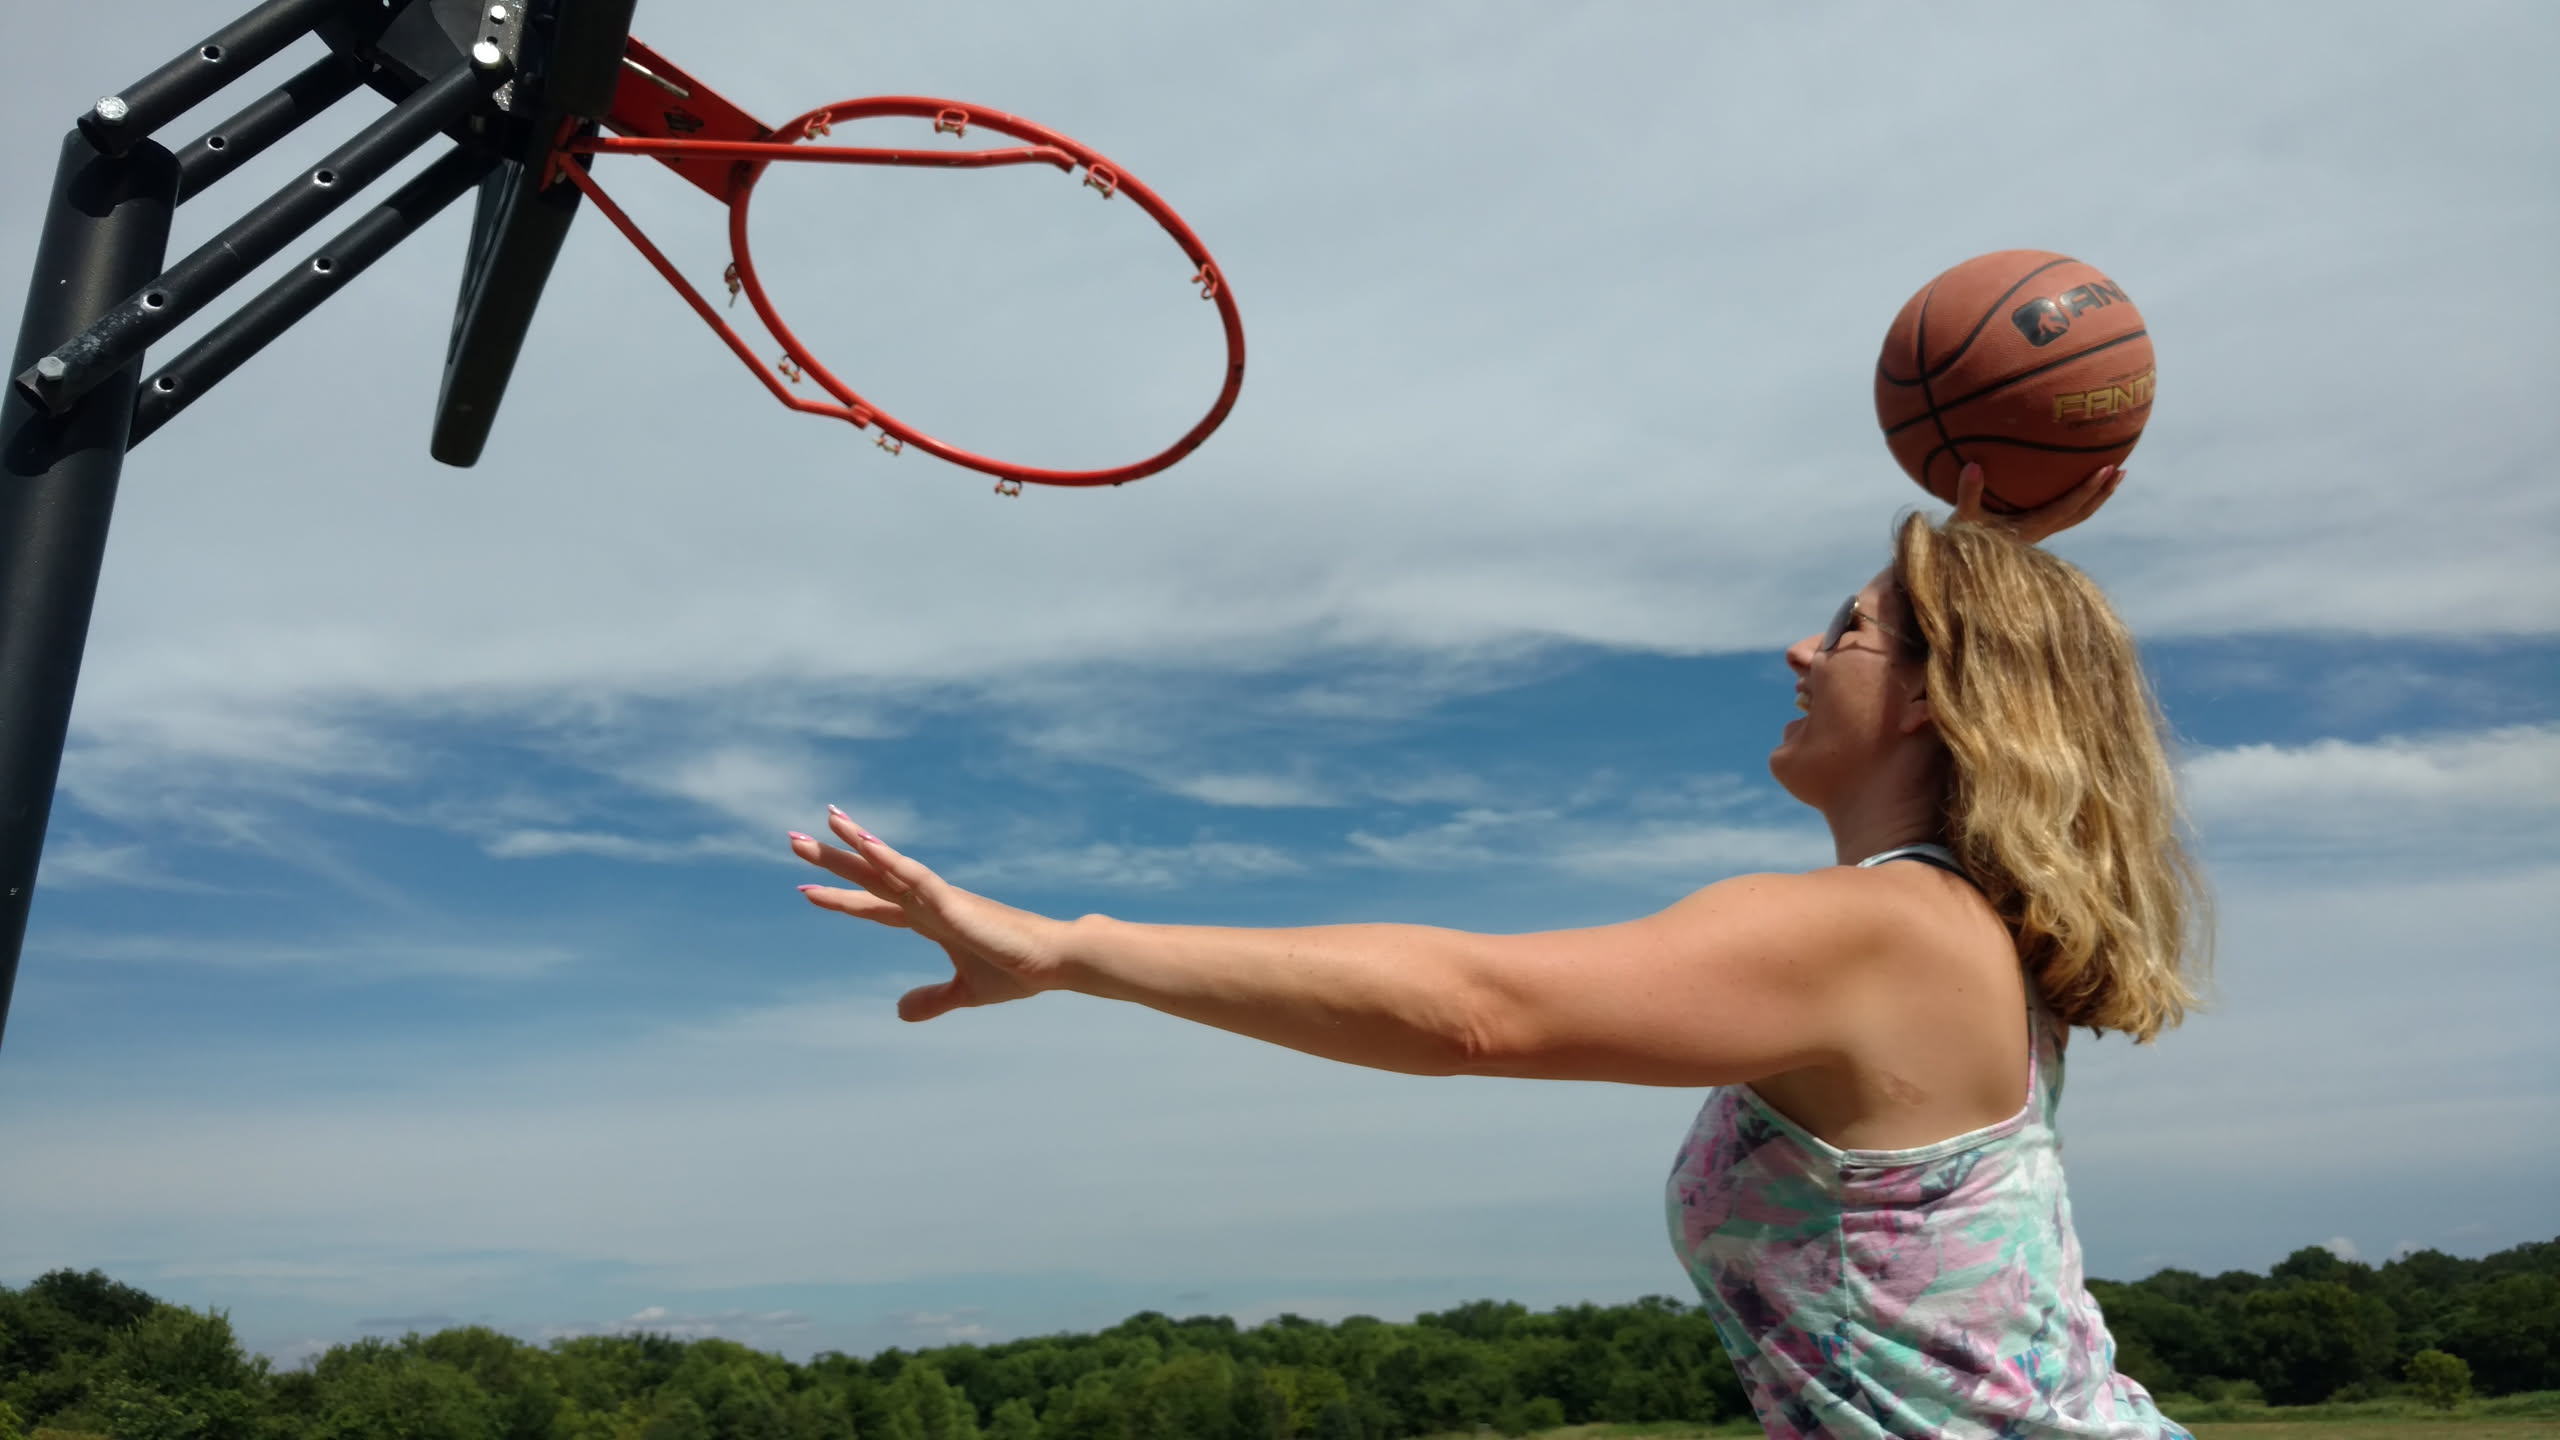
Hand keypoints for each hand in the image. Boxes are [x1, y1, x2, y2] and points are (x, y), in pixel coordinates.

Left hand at [790, 808, 1062, 1020]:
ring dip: (851, 846)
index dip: (840, 899)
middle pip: (869, 877)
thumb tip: (898, 1011)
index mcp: (928, 920)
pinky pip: (913, 874)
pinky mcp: (951, 901)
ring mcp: (938, 897)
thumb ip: (931, 999)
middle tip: (792, 840)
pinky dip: (887, 858)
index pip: (874, 905)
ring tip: (823, 822)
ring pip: (885, 866)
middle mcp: (927, 901)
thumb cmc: (1016, 970)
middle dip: (831, 860)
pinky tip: (863, 842)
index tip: (805, 889)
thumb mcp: (964, 992)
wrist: (1053, 963)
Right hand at [1953, 460, 2122, 544]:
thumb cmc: (1960, 539)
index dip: (2088, 490)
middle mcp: (2040, 533)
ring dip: (2096, 498)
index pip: (2067, 508)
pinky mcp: (2034, 531)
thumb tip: (1973, 465)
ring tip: (2113, 477)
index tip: (2106, 470)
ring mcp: (2039, 533)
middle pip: (2081, 514)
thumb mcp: (1963, 517)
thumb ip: (1968, 493)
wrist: (1962, 566)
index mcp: (2030, 529)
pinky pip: (2065, 514)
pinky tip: (2079, 485)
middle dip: (2101, 493)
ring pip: (2076, 516)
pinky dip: (2079, 500)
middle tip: (2120, 470)